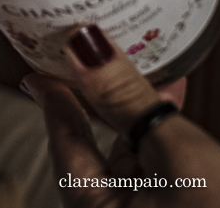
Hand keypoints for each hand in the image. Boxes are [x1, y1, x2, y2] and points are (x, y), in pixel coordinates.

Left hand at [23, 24, 219, 206]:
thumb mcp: (179, 155)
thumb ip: (125, 99)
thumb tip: (84, 45)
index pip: (62, 140)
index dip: (54, 94)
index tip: (41, 62)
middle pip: (92, 148)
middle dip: (98, 99)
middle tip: (94, 52)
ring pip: (126, 159)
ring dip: (134, 114)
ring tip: (142, 68)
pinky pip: (154, 174)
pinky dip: (157, 139)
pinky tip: (170, 103)